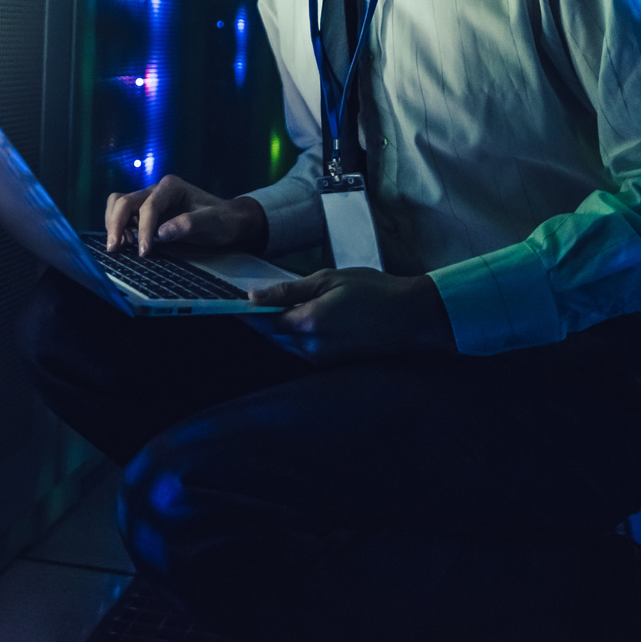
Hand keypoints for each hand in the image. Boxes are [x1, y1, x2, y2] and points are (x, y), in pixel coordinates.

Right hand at [104, 174, 267, 256]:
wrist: (227, 220)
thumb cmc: (221, 220)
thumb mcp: (210, 223)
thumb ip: (187, 225)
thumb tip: (160, 234)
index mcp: (171, 187)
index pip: (148, 206)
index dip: (143, 229)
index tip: (143, 251)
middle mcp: (155, 190)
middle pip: (124, 201)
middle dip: (116, 224)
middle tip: (114, 249)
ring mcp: (149, 200)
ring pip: (118, 205)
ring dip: (113, 224)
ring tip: (119, 246)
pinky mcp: (145, 213)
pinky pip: (123, 216)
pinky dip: (119, 228)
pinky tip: (126, 244)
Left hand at [245, 269, 456, 363]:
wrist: (410, 316)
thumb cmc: (373, 290)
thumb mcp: (328, 279)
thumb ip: (288, 291)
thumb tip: (253, 297)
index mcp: (307, 324)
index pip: (262, 321)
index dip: (245, 311)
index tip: (230, 299)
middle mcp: (310, 347)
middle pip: (271, 335)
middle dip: (259, 319)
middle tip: (250, 297)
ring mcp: (321, 358)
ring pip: (285, 343)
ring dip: (277, 327)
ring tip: (274, 304)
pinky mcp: (331, 361)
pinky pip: (301, 349)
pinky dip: (293, 334)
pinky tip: (299, 317)